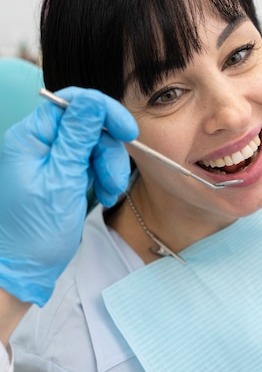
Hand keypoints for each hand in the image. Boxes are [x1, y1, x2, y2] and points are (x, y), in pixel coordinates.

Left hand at [0, 87, 137, 305]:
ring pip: (93, 145)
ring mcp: (50, 159)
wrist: (24, 269)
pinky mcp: (62, 174)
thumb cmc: (34, 233)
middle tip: (113, 181)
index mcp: (30, 138)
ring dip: (108, 167)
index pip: (71, 104)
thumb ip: (78, 138)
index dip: (103, 112)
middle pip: (87, 125)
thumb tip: (93, 102)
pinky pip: (90, 163)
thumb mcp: (62, 181)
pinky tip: (104, 195)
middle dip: (107, 151)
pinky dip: (103, 177)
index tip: (128, 132)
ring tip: (108, 193)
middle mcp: (38, 143)